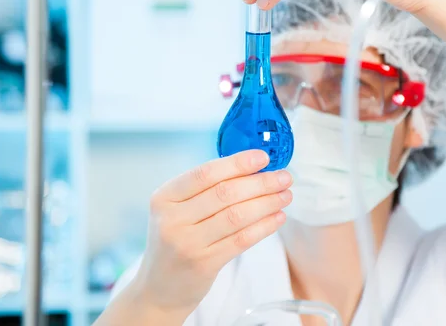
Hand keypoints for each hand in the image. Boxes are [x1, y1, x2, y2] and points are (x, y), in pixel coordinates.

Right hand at [130, 150, 292, 318]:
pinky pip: (242, 239)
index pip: (205, 173)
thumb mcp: (177, 210)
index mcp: (164, 197)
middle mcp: (172, 219)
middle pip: (225, 193)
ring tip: (286, 195)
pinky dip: (264, 226)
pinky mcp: (204, 264)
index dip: (237, 163)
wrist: (159, 289)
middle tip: (284, 177)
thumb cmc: (176, 240)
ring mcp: (187, 243)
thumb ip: (205, 190)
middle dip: (261, 182)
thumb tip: (251, 168)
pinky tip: (278, 217)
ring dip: (267, 203)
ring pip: (237, 215)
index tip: (263, 157)